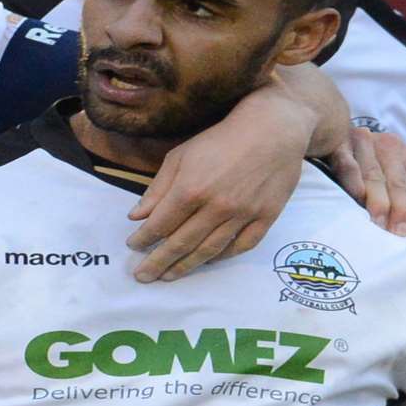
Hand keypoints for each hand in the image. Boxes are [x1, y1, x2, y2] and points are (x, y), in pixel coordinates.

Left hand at [126, 88, 311, 281]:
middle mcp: (216, 207)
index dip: (143, 239)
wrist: (273, 129)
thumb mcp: (181, 155)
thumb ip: (158, 188)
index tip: (133, 247)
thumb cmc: (222, 139)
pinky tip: (208, 261)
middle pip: (181, 244)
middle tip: (143, 276)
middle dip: (158, 262)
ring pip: (209, 251)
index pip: (160, 225)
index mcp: (191, 188)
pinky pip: (241, 246)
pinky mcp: (265, 218)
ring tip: (169, 276)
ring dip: (185, 266)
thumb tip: (136, 217)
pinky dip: (222, 257)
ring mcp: (242, 215)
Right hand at [328, 128, 405, 236]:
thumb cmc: (370, 162)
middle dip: (404, 209)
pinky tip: (356, 198)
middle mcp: (390, 148)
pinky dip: (353, 182)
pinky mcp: (339, 146)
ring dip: (378, 202)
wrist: (333, 124)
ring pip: (375, 177)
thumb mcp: (395, 170)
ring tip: (379, 225)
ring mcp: (365, 146)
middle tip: (403, 233)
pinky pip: (348, 166)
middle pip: (400, 183)